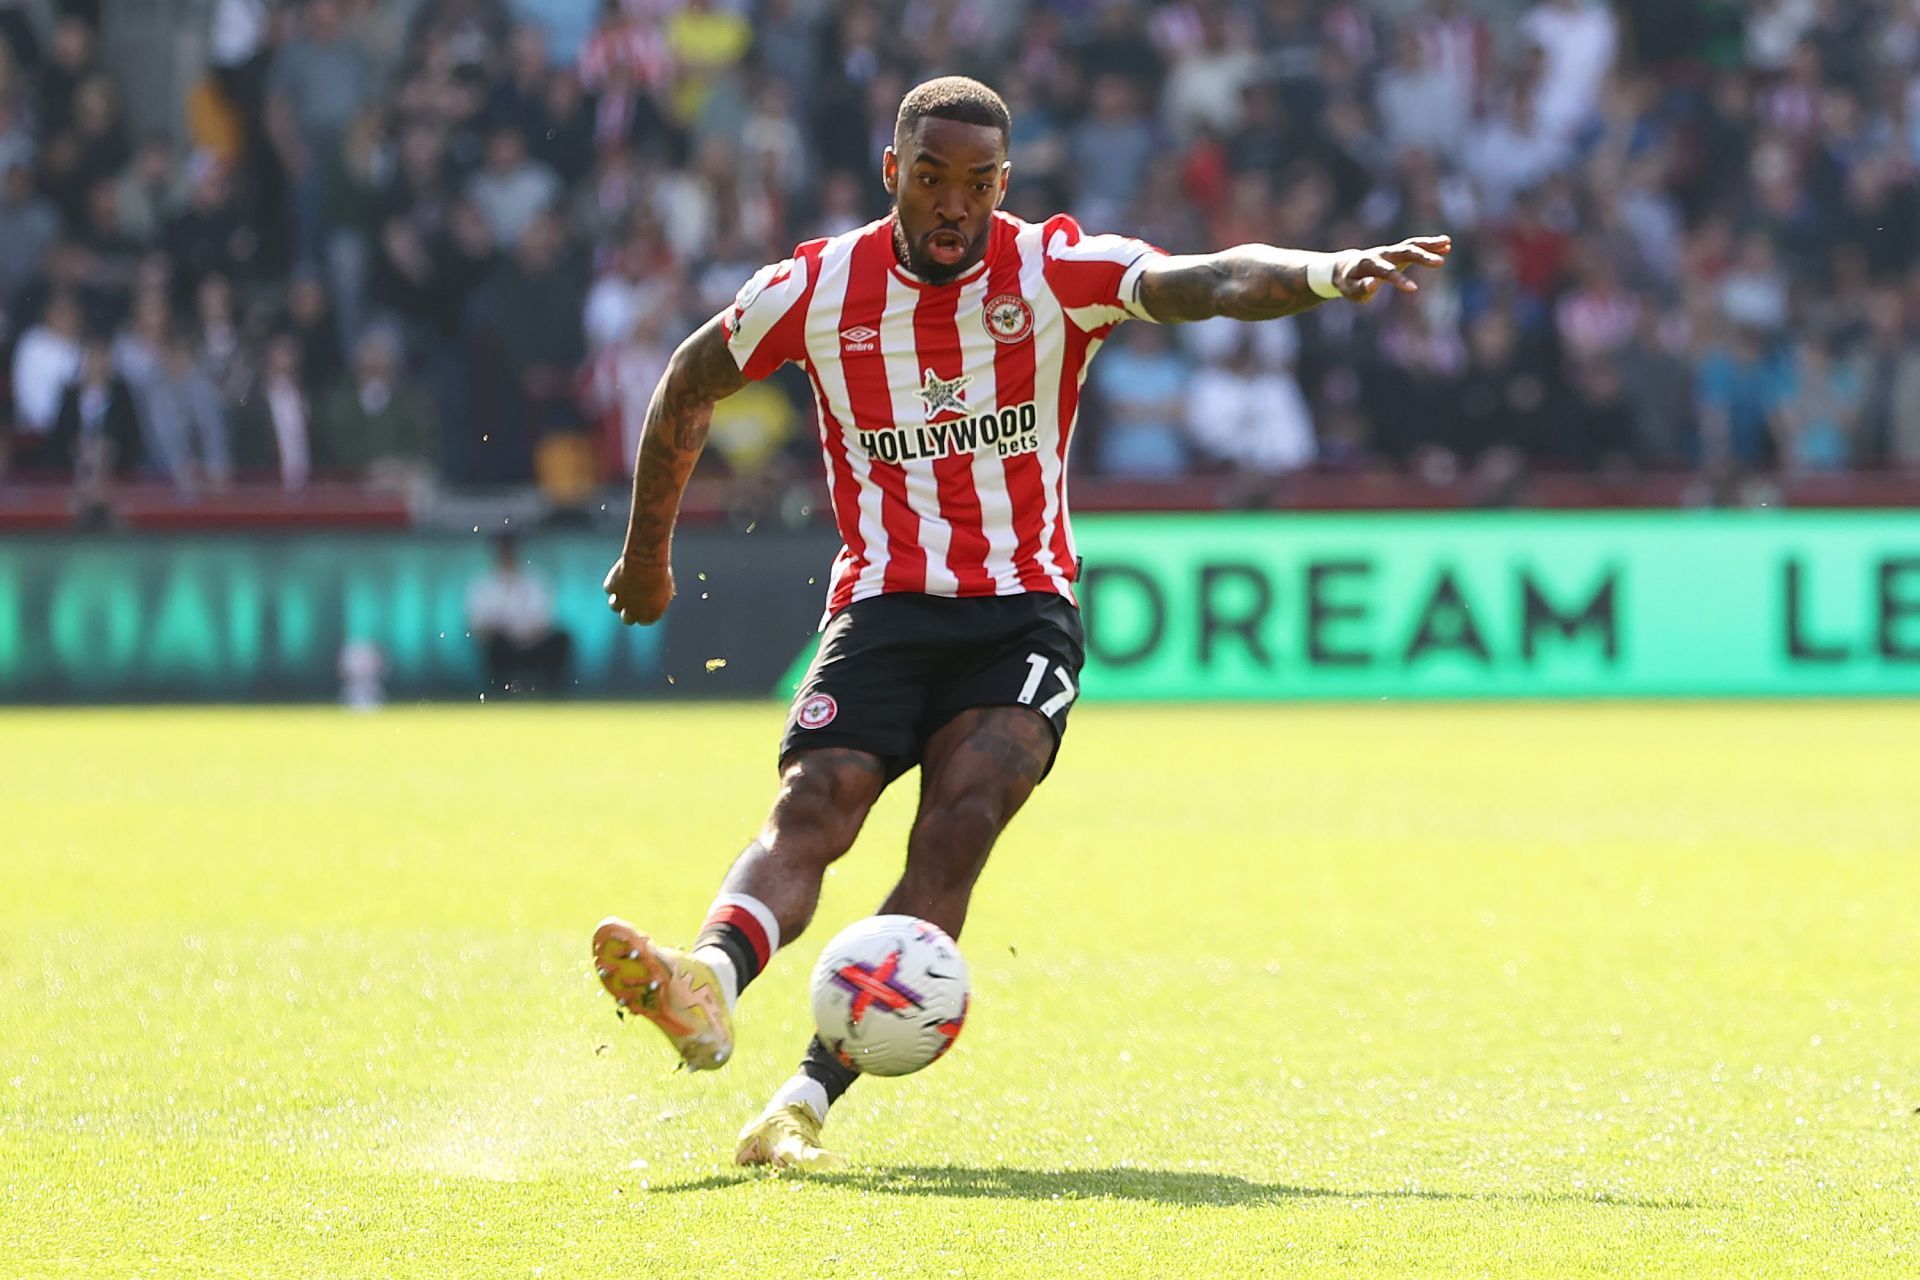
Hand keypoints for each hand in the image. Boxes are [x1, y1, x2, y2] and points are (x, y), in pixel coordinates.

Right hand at [604, 553, 672, 624]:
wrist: (646, 561)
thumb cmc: (660, 572)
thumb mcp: (666, 587)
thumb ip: (660, 598)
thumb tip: (657, 600)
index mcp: (651, 614)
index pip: (645, 621)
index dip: (643, 614)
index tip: (642, 607)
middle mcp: (635, 612)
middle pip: (627, 619)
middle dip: (628, 611)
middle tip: (630, 601)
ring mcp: (621, 601)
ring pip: (614, 606)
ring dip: (617, 599)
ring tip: (623, 588)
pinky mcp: (611, 588)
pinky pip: (609, 588)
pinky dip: (613, 583)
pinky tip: (619, 575)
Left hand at [1336, 234, 1451, 303]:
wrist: (1346, 267)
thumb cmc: (1349, 283)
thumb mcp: (1350, 290)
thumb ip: (1361, 288)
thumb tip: (1373, 285)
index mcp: (1368, 264)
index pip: (1385, 271)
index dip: (1398, 280)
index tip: (1414, 289)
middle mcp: (1382, 253)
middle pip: (1403, 252)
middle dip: (1421, 257)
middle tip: (1440, 263)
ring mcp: (1391, 251)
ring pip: (1411, 245)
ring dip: (1429, 244)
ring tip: (1447, 244)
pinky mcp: (1398, 251)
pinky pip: (1414, 246)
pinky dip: (1429, 244)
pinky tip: (1447, 244)